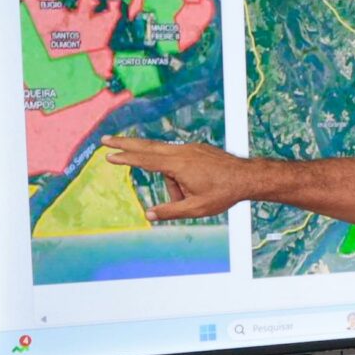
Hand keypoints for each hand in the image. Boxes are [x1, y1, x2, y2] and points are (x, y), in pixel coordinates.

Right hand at [101, 137, 249, 220]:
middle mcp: (182, 152)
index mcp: (178, 165)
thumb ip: (170, 211)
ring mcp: (190, 148)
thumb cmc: (224, 193)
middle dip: (125, 143)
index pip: (145, 160)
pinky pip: (181, 162)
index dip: (125, 158)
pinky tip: (198, 186)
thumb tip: (149, 215)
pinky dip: (180, 176)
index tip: (108, 155)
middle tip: (105, 139)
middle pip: (147, 146)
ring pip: (168, 162)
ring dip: (171, 182)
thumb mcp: (197, 208)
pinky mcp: (198, 150)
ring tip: (191, 196)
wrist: (249, 177)